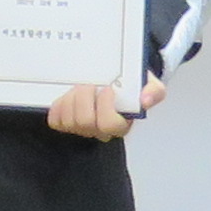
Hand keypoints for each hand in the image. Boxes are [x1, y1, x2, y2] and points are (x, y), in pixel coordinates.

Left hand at [47, 76, 165, 143]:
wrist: (115, 80)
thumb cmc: (130, 85)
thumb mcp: (150, 84)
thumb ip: (154, 91)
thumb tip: (145, 99)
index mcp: (122, 124)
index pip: (110, 126)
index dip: (105, 106)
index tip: (108, 88)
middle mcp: (101, 131)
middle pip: (85, 122)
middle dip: (84, 98)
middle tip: (89, 84)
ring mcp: (82, 129)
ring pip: (69, 121)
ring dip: (72, 99)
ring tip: (80, 87)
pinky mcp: (66, 124)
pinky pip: (56, 120)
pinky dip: (59, 106)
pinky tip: (68, 96)